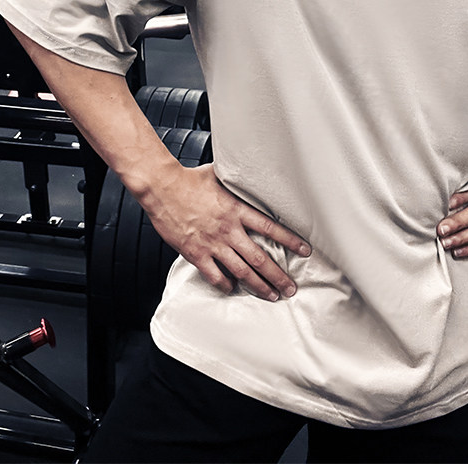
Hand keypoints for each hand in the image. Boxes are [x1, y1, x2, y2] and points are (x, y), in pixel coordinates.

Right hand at [142, 163, 310, 300]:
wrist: (162, 187)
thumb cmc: (189, 179)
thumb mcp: (221, 176)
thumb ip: (238, 182)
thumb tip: (251, 172)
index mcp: (237, 210)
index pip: (271, 228)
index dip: (290, 240)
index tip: (304, 251)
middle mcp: (228, 229)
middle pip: (260, 257)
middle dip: (278, 276)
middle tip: (291, 288)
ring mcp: (212, 244)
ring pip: (241, 271)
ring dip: (259, 286)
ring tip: (271, 295)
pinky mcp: (195, 253)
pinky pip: (215, 275)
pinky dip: (226, 285)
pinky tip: (233, 289)